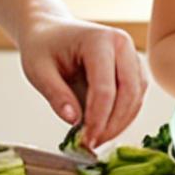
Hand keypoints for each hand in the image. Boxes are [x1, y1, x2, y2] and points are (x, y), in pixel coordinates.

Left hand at [19, 12, 147, 147]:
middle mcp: (122, 44)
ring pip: (136, 96)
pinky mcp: (133, 68)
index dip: (98, 118)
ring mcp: (131, 55)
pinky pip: (135, 96)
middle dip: (113, 124)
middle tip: (93, 144)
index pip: (105, 87)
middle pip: (129, 92)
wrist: (50, 31)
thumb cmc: (43, 47)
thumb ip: (55, 95)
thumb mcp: (38, 70)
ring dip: (120, 122)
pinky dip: (123, 116)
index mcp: (99, 40)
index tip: (85, 141)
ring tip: (97, 139)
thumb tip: (73, 121)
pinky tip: (104, 128)